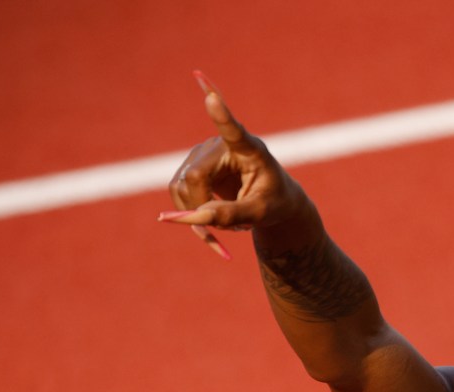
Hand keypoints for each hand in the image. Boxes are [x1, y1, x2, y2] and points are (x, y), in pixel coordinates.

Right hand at [160, 71, 316, 242]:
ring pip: (180, 188)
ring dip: (197, 214)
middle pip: (194, 177)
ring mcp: (201, 154)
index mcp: (250, 150)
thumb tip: (197, 217)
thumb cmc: (274, 202)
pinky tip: (212, 221)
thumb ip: (233, 214)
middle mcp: (220, 145)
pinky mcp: (191, 167)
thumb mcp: (261, 213)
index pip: (233, 130)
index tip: (211, 98)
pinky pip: (178, 194)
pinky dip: (190, 214)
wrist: (272, 201)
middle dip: (202, 208)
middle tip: (226, 231)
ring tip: (227, 224)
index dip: (221, 115)